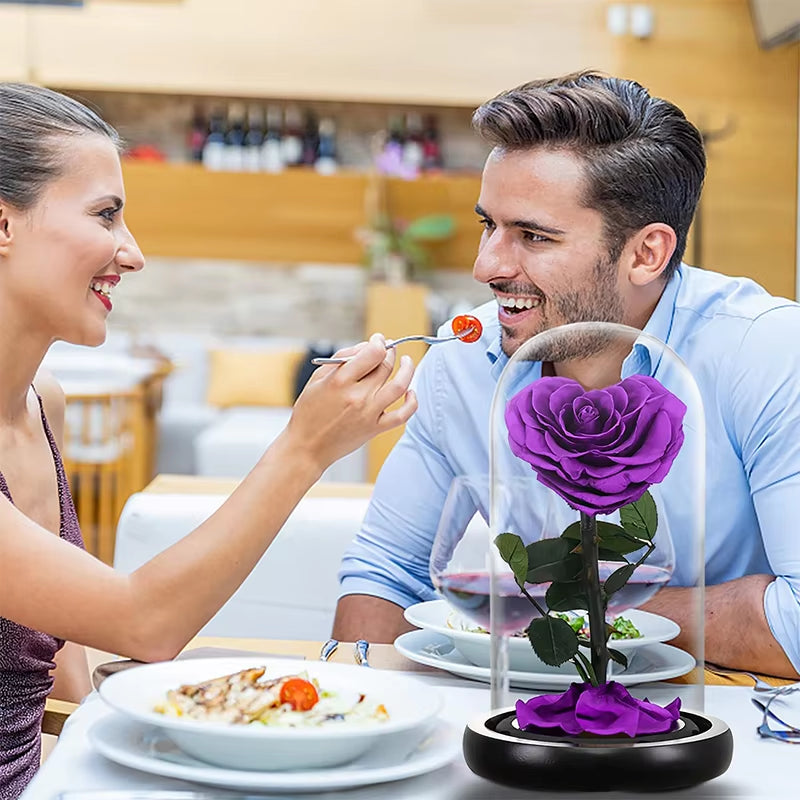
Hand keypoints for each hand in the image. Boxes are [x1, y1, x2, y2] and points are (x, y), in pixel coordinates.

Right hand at [286, 333, 417, 471]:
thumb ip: (341, 359)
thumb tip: (366, 346)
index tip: (378, 339)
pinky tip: (410, 392)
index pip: (372, 353)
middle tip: (389, 349)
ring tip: (406, 361)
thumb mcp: (317, 379)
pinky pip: (403, 415)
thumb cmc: (309, 412)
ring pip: (400, 386)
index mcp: (340, 382)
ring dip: (408, 369)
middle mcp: (358, 396)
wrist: (307, 447)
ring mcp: (369, 413)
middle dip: (390, 353)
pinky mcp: (375, 429)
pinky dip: (412, 402)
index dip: (379, 342)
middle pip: (385, 366)